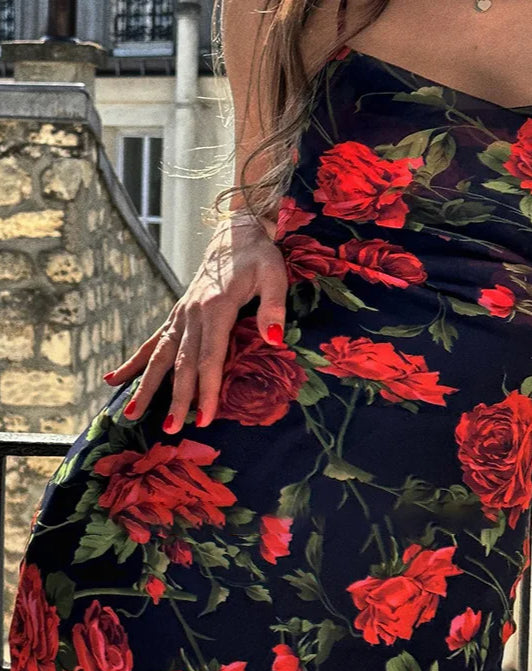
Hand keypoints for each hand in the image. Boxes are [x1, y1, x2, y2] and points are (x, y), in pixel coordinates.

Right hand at [102, 212, 287, 432]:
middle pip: (181, 363)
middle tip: (171, 429)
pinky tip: (113, 380)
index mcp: (216, 307)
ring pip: (159, 357)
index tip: (204, 418)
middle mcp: (192, 314)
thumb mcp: (274, 275)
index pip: (210, 357)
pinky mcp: (176, 317)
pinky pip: (152, 343)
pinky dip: (132, 363)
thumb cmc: (259, 257)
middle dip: (176, 398)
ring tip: (130, 414)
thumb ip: (273, 306)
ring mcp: (180, 316)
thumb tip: (274, 339)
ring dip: (145, 386)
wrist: (235, 236)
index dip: (206, 389)